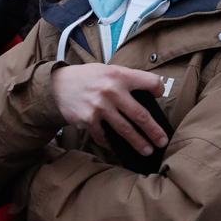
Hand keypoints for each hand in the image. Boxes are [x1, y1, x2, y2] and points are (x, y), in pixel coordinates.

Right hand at [52, 63, 166, 158]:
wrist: (59, 84)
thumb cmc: (88, 78)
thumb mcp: (108, 70)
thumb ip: (126, 80)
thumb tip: (148, 97)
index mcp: (120, 75)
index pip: (149, 82)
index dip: (158, 89)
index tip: (159, 96)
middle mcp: (111, 90)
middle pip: (140, 115)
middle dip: (154, 131)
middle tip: (162, 141)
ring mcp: (100, 107)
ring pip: (125, 129)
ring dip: (138, 142)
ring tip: (146, 150)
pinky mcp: (88, 119)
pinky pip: (104, 135)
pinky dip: (110, 142)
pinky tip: (116, 146)